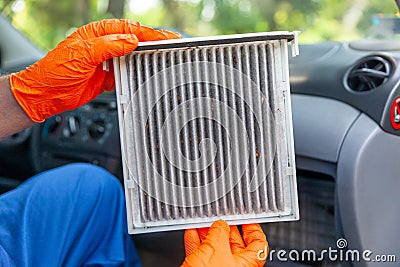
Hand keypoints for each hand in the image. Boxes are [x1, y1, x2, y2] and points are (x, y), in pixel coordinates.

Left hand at [9, 19, 180, 121]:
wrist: (45, 95)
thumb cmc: (55, 71)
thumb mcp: (82, 55)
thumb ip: (108, 46)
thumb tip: (131, 40)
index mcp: (97, 33)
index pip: (127, 29)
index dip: (147, 32)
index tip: (164, 37)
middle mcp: (103, 45)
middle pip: (133, 41)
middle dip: (153, 42)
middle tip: (171, 44)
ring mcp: (106, 62)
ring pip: (132, 57)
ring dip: (147, 57)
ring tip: (164, 57)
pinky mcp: (107, 78)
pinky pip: (126, 74)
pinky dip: (137, 74)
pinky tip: (146, 74)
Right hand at [181, 220, 267, 266]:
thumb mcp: (215, 250)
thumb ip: (220, 233)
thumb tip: (220, 224)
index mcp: (247, 265)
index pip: (258, 244)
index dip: (253, 229)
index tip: (247, 218)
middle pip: (235, 245)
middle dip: (226, 229)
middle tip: (220, 217)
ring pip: (217, 248)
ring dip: (209, 234)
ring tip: (203, 223)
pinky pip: (203, 254)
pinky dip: (198, 242)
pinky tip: (192, 233)